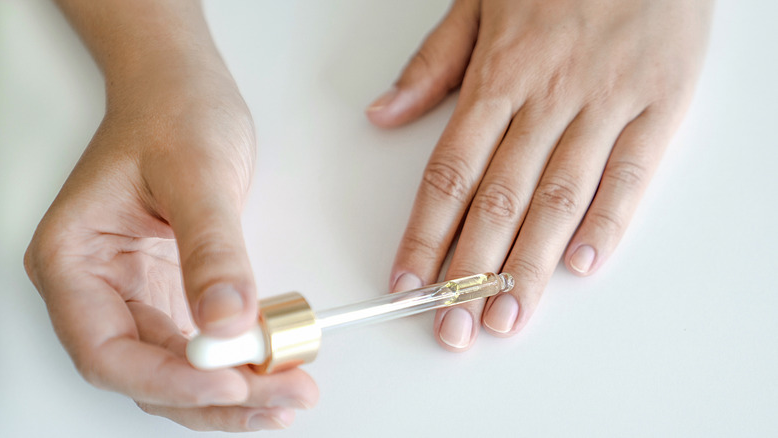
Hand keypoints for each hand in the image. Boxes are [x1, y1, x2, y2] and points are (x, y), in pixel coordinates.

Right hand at [24, 59, 317, 429]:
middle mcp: (98, 288)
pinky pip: (201, 347)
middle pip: (145, 374)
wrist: (182, 88)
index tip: (230, 382)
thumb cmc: (172, 112)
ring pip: (176, 371)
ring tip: (289, 394)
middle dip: (215, 397)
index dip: (168, 380)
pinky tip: (274, 373)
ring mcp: (136, 295)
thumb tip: (228, 321)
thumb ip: (213, 250)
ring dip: (232, 392)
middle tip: (282, 399)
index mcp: (73, 260)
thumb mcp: (196, 174)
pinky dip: (237, 366)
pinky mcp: (172, 293)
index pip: (106, 350)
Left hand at [367, 0, 711, 348]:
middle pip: (499, 198)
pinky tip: (580, 264)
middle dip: (470, 271)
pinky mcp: (659, 106)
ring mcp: (605, 105)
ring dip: (530, 265)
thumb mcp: (477, 1)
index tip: (407, 279)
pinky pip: (631, 173)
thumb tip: (383, 115)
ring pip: (559, 197)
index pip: (450, 172)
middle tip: (452, 325)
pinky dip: (607, 221)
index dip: (425, 232)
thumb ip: (432, 66)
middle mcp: (547, 97)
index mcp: (499, 76)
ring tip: (506, 317)